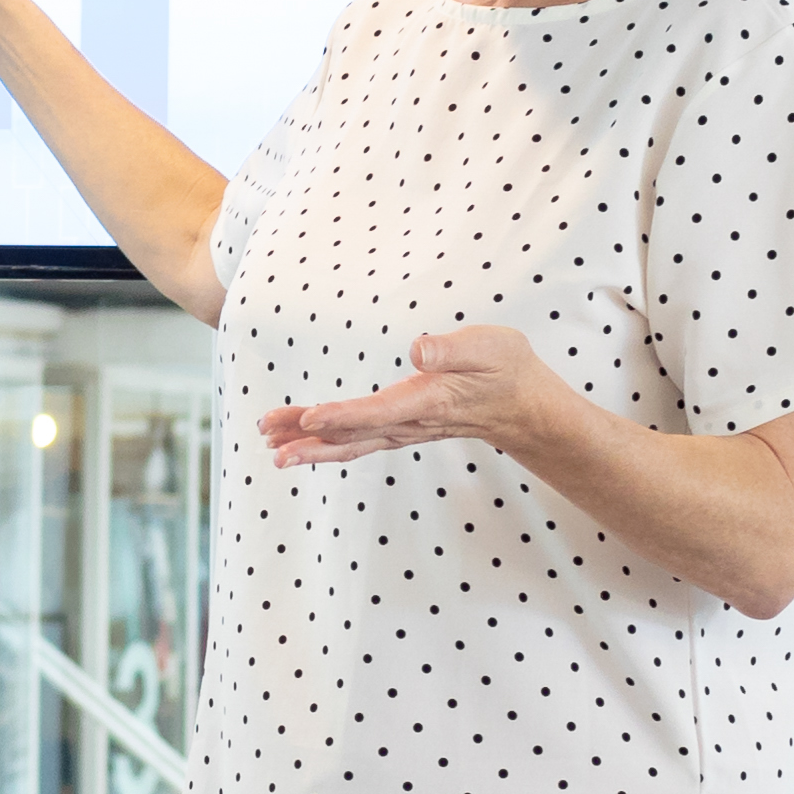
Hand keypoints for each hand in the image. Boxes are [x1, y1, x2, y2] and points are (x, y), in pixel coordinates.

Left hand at [258, 320, 581, 468]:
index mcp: (427, 402)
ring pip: (351, 442)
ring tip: (272, 446)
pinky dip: (329, 443)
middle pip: (352, 435)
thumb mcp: (490, 348)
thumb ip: (453, 349)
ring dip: (311, 445)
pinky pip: (359, 440)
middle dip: (308, 438)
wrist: (525, 407)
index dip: (342, 416)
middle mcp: (410, 423)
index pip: (377, 412)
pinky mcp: (402, 427)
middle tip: (268, 438)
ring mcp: (405, 429)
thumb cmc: (507, 370)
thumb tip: (417, 349)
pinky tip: (305, 441)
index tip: (309, 419)